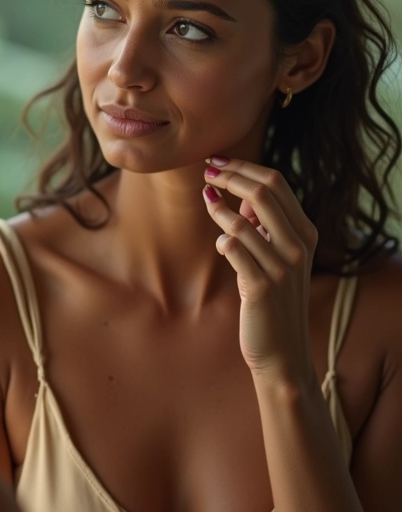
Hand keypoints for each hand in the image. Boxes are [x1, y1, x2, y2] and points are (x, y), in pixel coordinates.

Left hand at [202, 157, 318, 384]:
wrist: (281, 350)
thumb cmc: (273, 298)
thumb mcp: (276, 256)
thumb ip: (264, 225)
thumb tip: (237, 195)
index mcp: (305, 232)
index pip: (276, 182)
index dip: (243, 167)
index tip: (217, 161)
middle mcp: (299, 245)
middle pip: (262, 192)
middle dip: (229, 176)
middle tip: (207, 172)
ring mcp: (282, 267)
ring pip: (242, 220)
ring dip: (219, 207)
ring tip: (209, 202)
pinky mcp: (261, 286)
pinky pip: (233, 248)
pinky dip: (222, 241)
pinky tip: (221, 246)